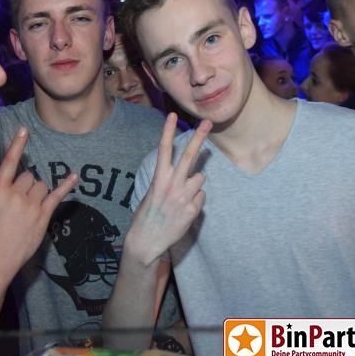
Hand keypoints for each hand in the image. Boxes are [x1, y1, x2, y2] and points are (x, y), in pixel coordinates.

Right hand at [0, 127, 77, 270]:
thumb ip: (5, 192)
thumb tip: (20, 183)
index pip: (9, 163)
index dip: (17, 145)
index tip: (25, 130)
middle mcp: (15, 194)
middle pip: (30, 176)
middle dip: (28, 186)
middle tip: (21, 204)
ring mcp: (30, 204)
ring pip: (42, 185)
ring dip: (39, 193)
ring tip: (29, 210)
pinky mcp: (42, 215)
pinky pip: (56, 195)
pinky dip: (66, 185)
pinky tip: (74, 176)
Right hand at [125, 113, 211, 265]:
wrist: (146, 240)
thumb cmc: (148, 215)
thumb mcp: (153, 192)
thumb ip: (169, 180)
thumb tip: (191, 175)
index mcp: (158, 178)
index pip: (164, 149)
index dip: (168, 131)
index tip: (173, 115)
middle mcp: (172, 184)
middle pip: (189, 155)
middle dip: (199, 137)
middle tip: (208, 121)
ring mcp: (183, 197)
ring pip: (200, 179)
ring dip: (195, 185)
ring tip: (182, 197)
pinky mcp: (193, 209)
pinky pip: (201, 197)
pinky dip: (196, 201)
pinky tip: (184, 210)